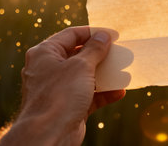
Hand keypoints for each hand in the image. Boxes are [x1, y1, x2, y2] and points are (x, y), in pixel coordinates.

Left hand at [0, 26, 124, 145]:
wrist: (49, 135)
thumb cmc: (59, 96)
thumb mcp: (81, 65)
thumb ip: (95, 49)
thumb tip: (103, 36)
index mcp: (45, 53)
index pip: (71, 35)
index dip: (93, 33)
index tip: (112, 34)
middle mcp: (49, 69)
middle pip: (79, 55)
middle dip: (100, 54)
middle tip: (119, 52)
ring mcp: (59, 88)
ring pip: (85, 76)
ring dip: (105, 74)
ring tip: (122, 71)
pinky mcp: (68, 106)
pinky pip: (89, 95)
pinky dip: (104, 93)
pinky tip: (119, 91)